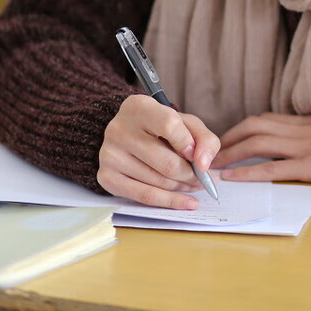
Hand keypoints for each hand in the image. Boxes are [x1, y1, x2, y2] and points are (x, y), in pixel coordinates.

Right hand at [97, 94, 219, 209]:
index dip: (189, 144)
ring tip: (193, 184)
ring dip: (183, 187)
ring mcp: (109, 155)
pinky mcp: (106, 177)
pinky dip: (170, 202)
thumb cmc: (160, 127)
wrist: (127, 134)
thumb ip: (202, 138)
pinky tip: (186, 202)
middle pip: (167, 163)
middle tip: (204, 179)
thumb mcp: (184, 122)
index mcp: (138, 107)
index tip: (198, 156)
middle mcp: (118, 129)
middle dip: (192, 175)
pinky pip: (144, 197)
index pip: (169, 125)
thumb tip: (203, 164)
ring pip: (159, 182)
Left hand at [213, 113, 310, 183]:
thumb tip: (285, 141)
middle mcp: (299, 130)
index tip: (223, 141)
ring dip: (231, 154)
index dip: (239, 130)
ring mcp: (303, 147)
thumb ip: (306, 133)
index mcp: (302, 122)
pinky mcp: (309, 165)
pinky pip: (273, 168)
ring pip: (258, 144)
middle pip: (254, 127)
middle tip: (210, 154)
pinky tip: (234, 178)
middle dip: (228, 140)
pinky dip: (249, 172)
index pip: (262, 120)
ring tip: (214, 166)